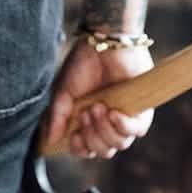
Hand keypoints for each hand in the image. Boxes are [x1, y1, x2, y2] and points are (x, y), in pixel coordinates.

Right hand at [42, 38, 154, 159]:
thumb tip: (50, 140)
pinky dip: (123, 127)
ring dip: (105, 130)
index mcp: (88, 120)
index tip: (74, 135)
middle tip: (86, 112)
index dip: (80, 148)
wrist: (103, 42)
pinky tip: (113, 114)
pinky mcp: (142, 109)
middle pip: (104, 150)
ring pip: (119, 144)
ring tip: (97, 107)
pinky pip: (137, 131)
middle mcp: (107, 122)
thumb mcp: (62, 91)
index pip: (87, 148)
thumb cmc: (82, 63)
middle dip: (92, 137)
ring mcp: (125, 116)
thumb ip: (56, 116)